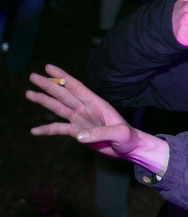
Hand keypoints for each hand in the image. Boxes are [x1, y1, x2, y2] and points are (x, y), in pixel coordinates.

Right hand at [26, 64, 169, 173]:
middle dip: (48, 86)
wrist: (129, 149)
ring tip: (28, 93)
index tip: (49, 67)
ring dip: (44, 101)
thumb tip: (78, 136)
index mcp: (97, 104)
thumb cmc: (129, 138)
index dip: (63, 77)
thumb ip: (100, 133)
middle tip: (32, 76)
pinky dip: (47, 129)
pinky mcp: (77, 132)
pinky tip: (34, 130)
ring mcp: (80, 120)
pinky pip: (59, 129)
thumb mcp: (119, 134)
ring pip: (58, 108)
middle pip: (64, 95)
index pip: (77, 87)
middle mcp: (86, 109)